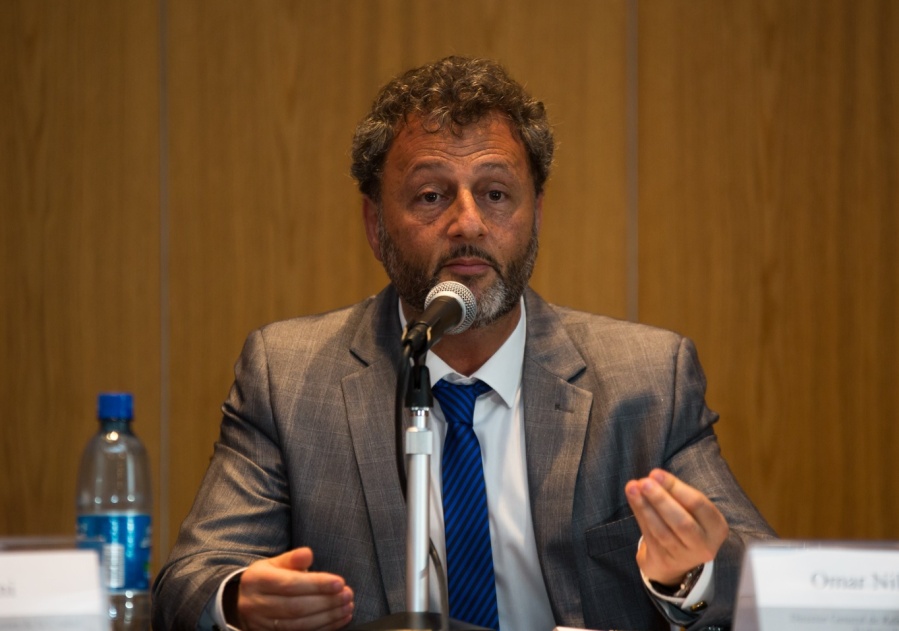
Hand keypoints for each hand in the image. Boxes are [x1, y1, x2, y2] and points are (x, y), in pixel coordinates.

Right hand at [237, 547, 353, 630]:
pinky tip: (338, 620)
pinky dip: (322, 628)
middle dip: (326, 602)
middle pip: (295, 607)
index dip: (316, 584)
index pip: (289, 584)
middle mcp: (256, 604)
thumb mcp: (275, 563)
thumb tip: (307, 554)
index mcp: (257, 580)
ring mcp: (262, 624)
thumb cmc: (267, 578)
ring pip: (298, 624)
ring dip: (327, 617)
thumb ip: (292, 558)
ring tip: (347, 607)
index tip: (339, 582)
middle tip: (347, 595)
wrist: (246, 602)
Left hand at [625, 468, 727, 585]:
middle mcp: (704, 546)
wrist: (678, 558)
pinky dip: (640, 516)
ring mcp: (684, 557)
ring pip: (662, 531)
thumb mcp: (691, 509)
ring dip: (645, 507)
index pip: (698, 505)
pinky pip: (650, 537)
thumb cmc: (686, 522)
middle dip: (660, 500)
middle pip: (681, 522)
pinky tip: (634, 500)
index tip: (655, 473)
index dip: (676, 488)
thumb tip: (653, 478)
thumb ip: (675, 493)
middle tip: (644, 482)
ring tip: (632, 488)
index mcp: (717, 528)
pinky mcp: (664, 562)